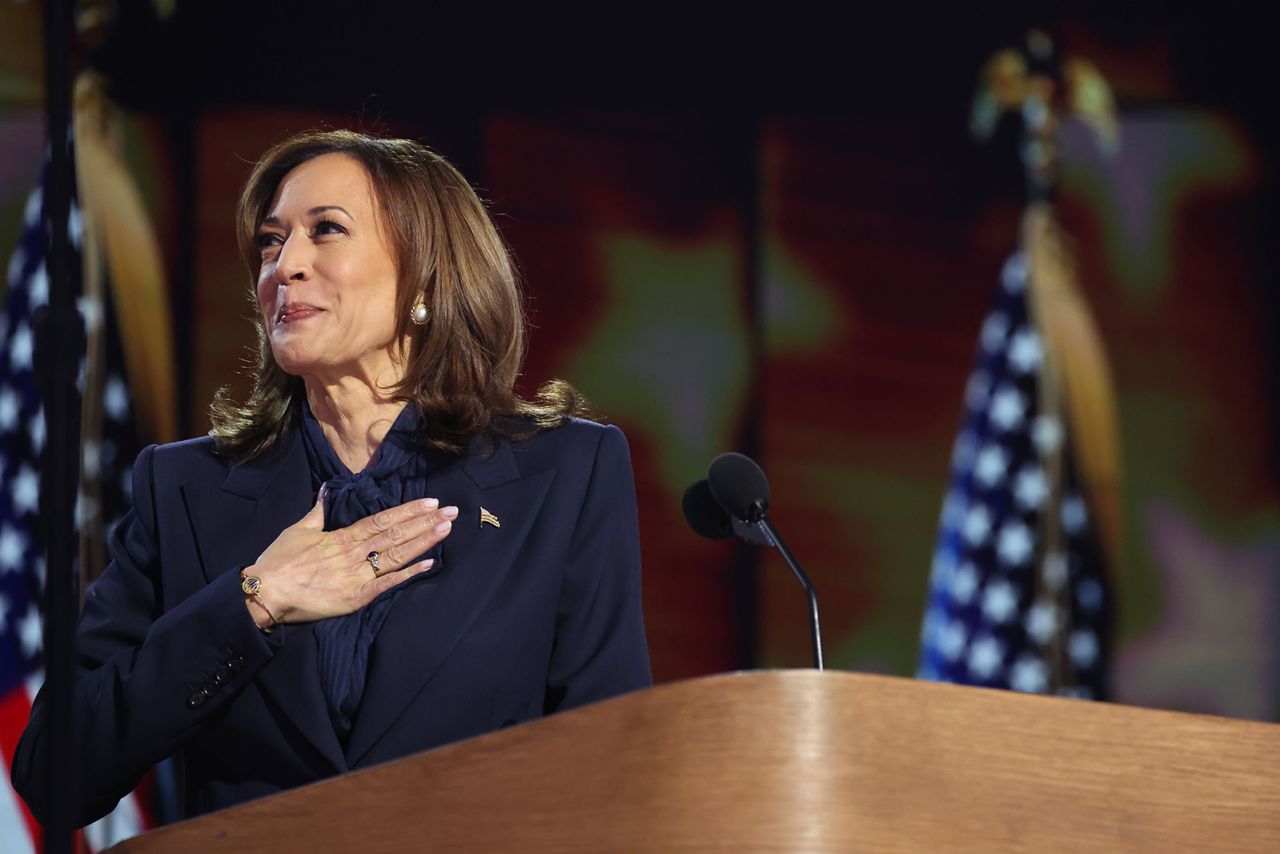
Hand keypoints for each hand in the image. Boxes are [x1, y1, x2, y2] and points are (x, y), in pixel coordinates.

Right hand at [244, 494, 456, 626]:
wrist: (265, 592)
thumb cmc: (279, 561)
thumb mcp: (298, 529)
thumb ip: (317, 511)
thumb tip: (326, 490)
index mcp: (344, 536)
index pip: (383, 519)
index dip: (409, 510)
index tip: (431, 501)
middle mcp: (356, 552)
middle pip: (397, 534)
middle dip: (426, 521)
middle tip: (452, 511)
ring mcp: (358, 575)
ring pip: (397, 554)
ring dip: (424, 541)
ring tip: (447, 529)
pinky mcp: (356, 597)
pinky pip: (387, 584)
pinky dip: (409, 574)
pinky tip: (429, 564)